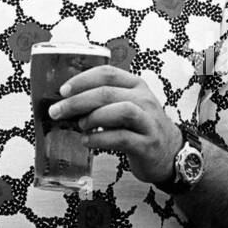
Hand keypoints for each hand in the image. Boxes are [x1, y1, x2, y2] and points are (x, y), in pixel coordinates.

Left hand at [48, 65, 182, 185]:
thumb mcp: (128, 106)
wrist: (170, 153)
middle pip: (108, 92)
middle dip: (78, 101)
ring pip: (121, 111)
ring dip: (94, 117)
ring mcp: (148, 122)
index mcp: (136, 86)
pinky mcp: (147, 144)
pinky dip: (100, 139)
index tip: (63, 90)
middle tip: (58, 111)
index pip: (108, 73)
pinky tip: (88, 141)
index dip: (82, 80)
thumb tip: (68, 103)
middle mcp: (145, 100)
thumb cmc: (141, 129)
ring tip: (80, 126)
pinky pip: (122, 138)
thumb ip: (104, 102)